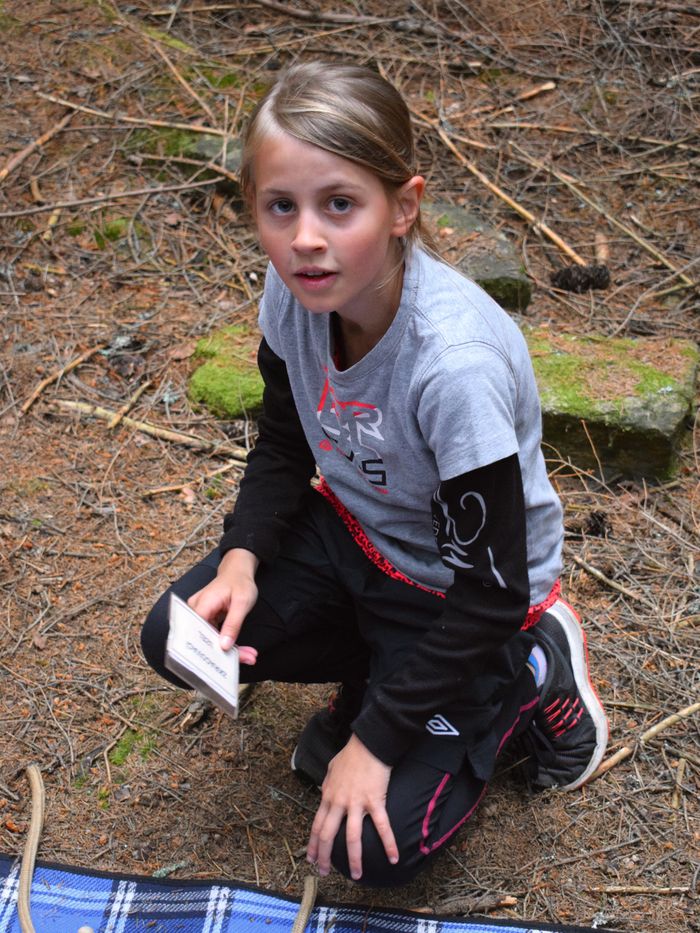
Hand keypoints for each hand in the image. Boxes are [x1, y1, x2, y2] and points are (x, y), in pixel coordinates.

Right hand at [188, 549, 258, 663]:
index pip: (198, 633)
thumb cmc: (239, 582)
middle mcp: (195, 611)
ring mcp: (199, 616)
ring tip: (249, 656)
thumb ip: (233, 624)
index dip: (209, 650)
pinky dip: (228, 643)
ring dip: (229, 650)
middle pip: (205, 638)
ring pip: (210, 640)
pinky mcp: (205, 620)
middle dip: (225, 653)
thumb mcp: (242, 602)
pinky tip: (243, 651)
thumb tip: (224, 645)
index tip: (224, 662)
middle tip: (247, 659)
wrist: (237, 572)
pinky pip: (214, 636)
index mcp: (202, 604)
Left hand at [306, 734, 396, 880]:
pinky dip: (388, 843)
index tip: (311, 859)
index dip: (313, 844)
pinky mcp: (374, 801)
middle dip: (325, 857)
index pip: (317, 825)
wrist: (368, 743)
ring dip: (354, 859)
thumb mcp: (332, 769)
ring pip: (352, 837)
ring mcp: (356, 803)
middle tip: (324, 873)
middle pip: (328, 835)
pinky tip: (393, 858)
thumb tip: (324, 791)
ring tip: (356, 875)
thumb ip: (327, 784)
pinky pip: (382, 826)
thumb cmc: (351, 754)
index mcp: (328, 796)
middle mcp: (339, 802)